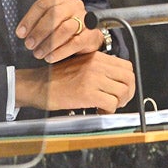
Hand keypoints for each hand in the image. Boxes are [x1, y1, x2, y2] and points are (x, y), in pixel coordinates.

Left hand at [15, 0, 103, 62]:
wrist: (87, 36)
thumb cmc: (62, 27)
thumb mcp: (49, 20)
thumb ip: (36, 23)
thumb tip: (21, 33)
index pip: (42, 5)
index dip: (29, 20)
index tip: (20, 33)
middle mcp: (73, 5)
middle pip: (55, 14)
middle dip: (39, 31)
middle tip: (29, 44)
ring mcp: (84, 19)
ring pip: (65, 29)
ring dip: (49, 43)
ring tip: (38, 53)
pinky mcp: (91, 34)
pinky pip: (75, 43)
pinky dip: (60, 52)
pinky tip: (50, 57)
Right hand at [15, 52, 135, 113]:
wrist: (38, 85)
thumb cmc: (56, 77)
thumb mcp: (80, 64)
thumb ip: (98, 68)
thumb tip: (116, 81)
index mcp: (97, 57)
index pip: (127, 67)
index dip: (128, 81)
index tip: (123, 89)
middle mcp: (97, 65)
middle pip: (129, 79)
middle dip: (128, 93)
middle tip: (119, 101)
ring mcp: (93, 79)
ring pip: (122, 92)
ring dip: (118, 103)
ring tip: (107, 106)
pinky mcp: (88, 94)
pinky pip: (111, 104)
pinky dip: (108, 111)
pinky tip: (99, 110)